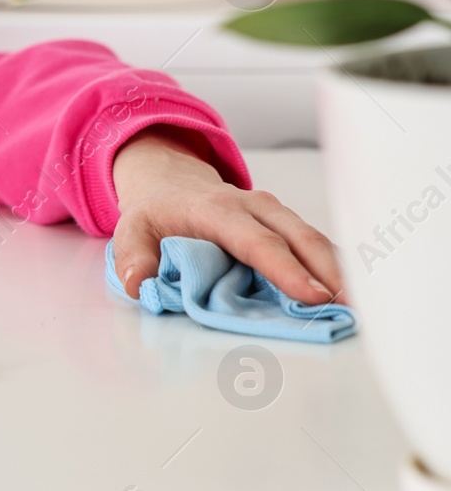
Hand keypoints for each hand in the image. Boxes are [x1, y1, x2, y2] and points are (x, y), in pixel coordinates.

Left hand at [110, 126, 343, 304]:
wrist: (170, 181)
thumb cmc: (156, 211)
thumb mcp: (131, 229)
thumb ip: (133, 256)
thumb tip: (139, 285)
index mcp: (218, 209)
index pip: (257, 241)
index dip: (286, 269)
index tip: (312, 295)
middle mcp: (255, 207)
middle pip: (300, 237)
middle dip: (329, 273)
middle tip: (349, 310)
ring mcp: (276, 213)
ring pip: (315, 240)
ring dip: (339, 273)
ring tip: (359, 308)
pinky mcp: (286, 224)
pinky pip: (315, 245)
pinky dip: (334, 268)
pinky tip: (350, 294)